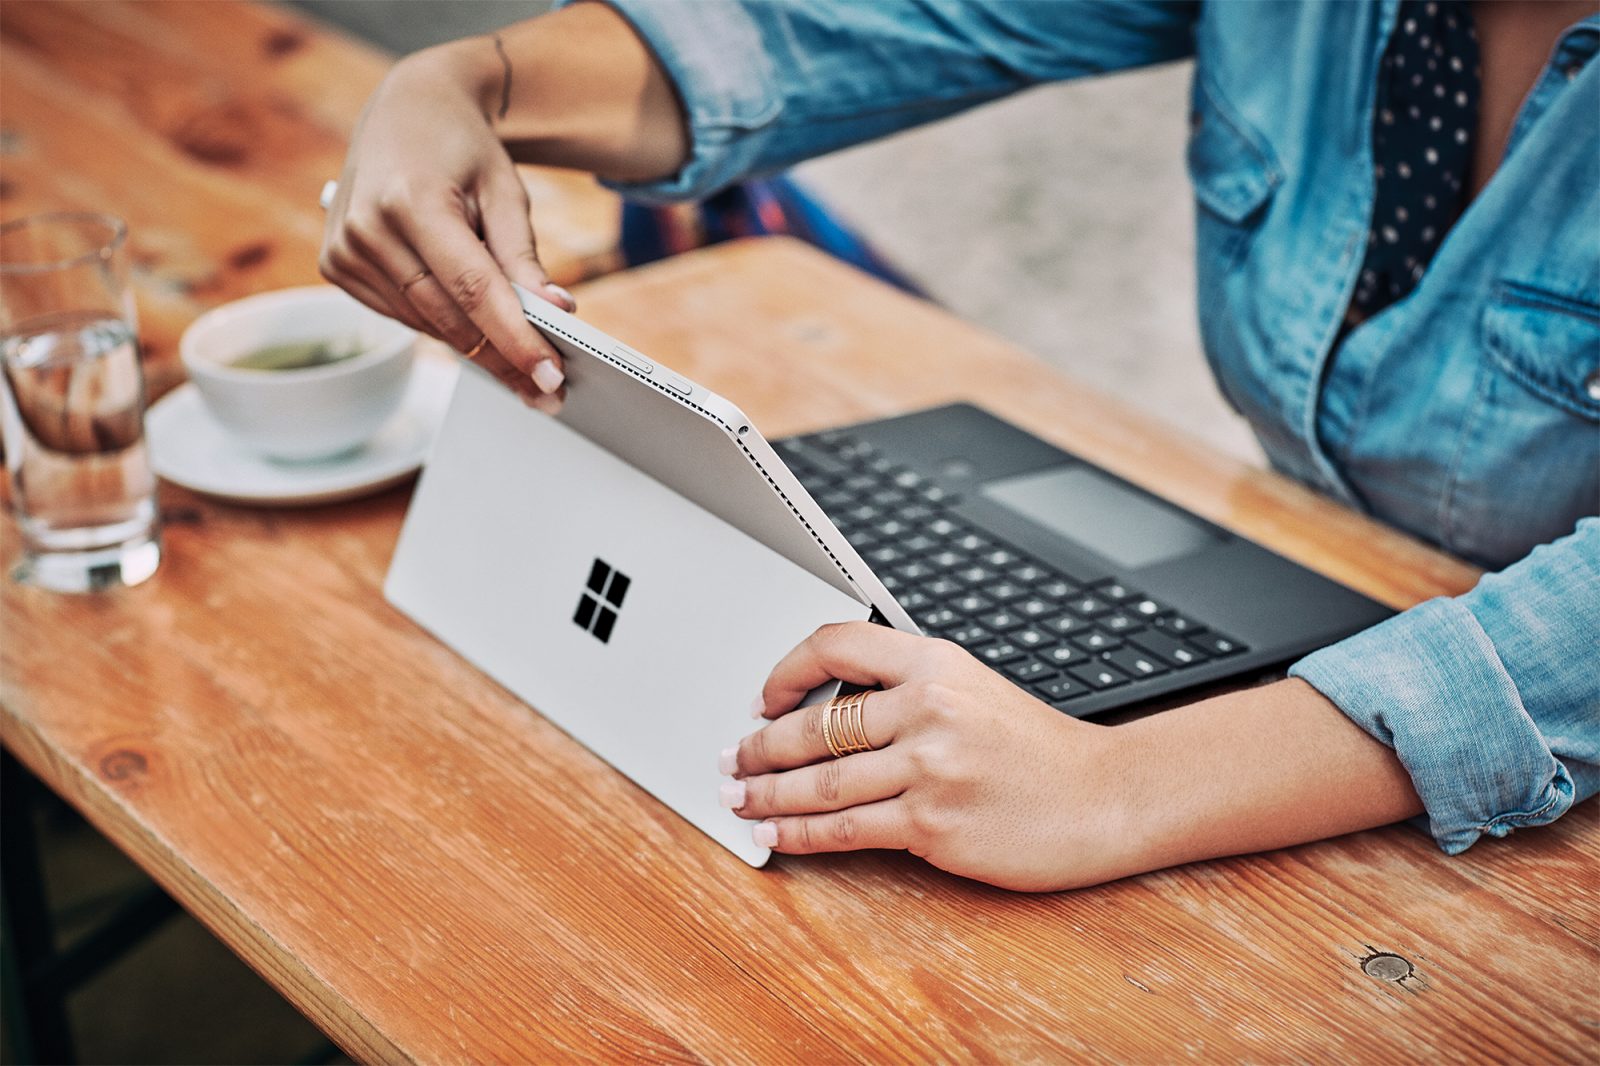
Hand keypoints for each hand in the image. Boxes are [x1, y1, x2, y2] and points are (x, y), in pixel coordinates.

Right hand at [319, 44, 571, 409]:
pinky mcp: (337, 265)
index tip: (549, 377)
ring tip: (523, 366)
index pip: (473, 289)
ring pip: (426, 324)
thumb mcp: (506, 192)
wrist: (407, 109)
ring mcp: (344, 250)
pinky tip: (475, 331)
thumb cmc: (463, 148)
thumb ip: (524, 257)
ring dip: (476, 347)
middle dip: (502, 357)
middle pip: (448, 317)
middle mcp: (368, 227)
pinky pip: (403, 315)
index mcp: (411, 200)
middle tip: (549, 391)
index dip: (514, 339)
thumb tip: (555, 314)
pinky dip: (443, 326)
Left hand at [720, 622, 1140, 891]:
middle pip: (814, 725)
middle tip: (732, 757)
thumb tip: (824, 710)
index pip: (835, 644)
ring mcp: (929, 768)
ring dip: (766, 793)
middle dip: (760, 746)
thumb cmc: (1036, 749)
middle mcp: (928, 708)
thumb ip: (908, 688)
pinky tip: (774, 834)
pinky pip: (845, 829)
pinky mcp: (932, 825)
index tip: (763, 698)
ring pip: (819, 782)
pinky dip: (799, 834)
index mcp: (935, 662)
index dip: (785, 670)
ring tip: (738, 796)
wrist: (1103, 796)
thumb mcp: (974, 688)